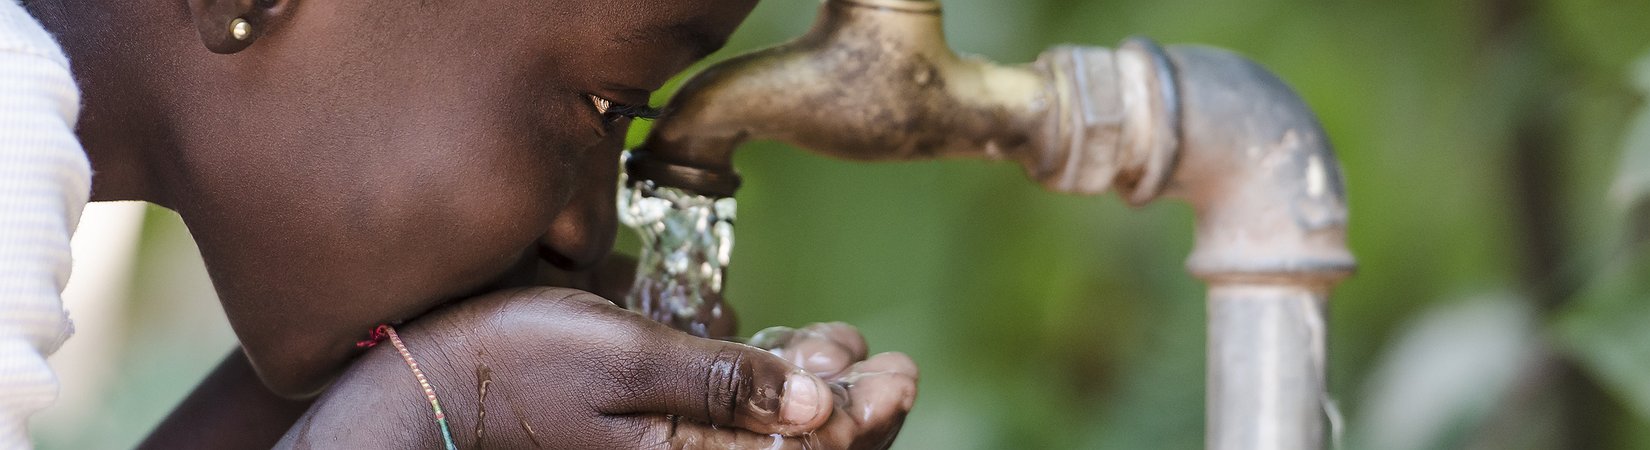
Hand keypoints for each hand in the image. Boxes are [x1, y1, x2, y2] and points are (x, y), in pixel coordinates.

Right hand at [278, 287, 915, 448]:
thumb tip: (825, 400)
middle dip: (851, 410)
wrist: (425, 387)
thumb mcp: (625, 359)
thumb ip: (724, 382)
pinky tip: (777, 354)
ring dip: (812, 397)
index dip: (867, 417)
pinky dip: (758, 394)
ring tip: (841, 348)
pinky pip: (721, 427)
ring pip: (764, 438)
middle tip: (889, 365)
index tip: (899, 370)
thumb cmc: (515, 365)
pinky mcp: (646, 434)